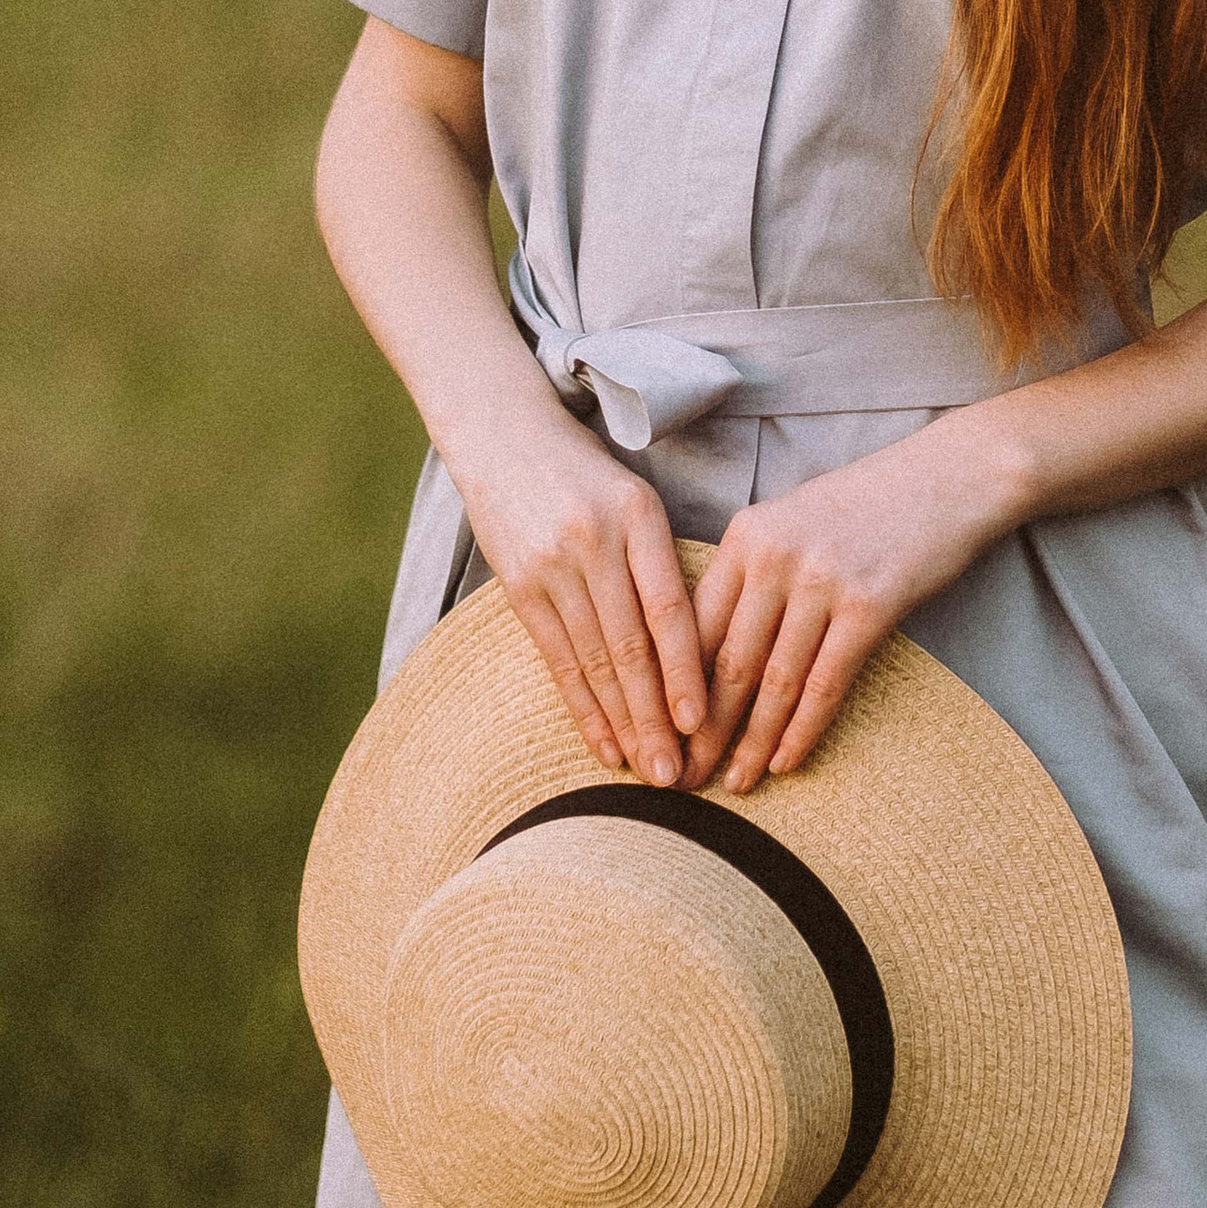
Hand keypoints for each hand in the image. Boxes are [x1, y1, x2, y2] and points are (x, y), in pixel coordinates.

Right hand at [462, 426, 704, 785]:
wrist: (504, 434)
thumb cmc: (586, 473)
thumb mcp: (637, 500)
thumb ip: (662, 564)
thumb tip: (701, 647)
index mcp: (639, 517)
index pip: (669, 610)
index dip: (687, 671)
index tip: (702, 723)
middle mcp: (595, 543)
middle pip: (631, 648)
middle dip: (657, 717)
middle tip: (678, 774)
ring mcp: (552, 565)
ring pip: (594, 661)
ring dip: (622, 723)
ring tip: (646, 771)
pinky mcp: (517, 585)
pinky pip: (556, 658)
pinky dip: (580, 706)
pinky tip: (601, 743)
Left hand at [683, 423, 1019, 791]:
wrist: (950, 477)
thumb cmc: (869, 504)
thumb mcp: (793, 522)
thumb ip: (752, 573)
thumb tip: (714, 652)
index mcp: (745, 536)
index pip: (692, 626)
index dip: (670, 688)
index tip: (659, 734)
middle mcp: (774, 557)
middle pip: (724, 661)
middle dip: (700, 730)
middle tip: (679, 779)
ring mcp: (821, 582)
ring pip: (772, 682)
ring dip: (749, 742)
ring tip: (733, 784)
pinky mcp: (868, 606)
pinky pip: (824, 684)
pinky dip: (801, 731)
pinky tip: (785, 763)